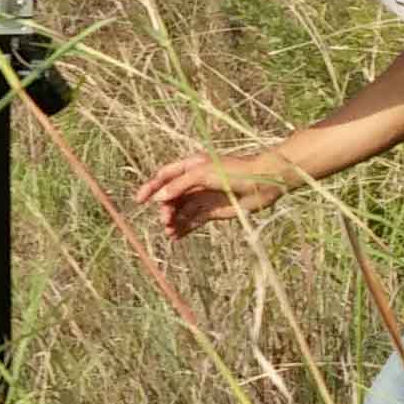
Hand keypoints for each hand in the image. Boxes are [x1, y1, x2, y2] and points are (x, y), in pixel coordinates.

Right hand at [137, 147, 300, 239]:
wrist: (264, 182)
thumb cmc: (234, 171)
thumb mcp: (202, 174)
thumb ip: (179, 186)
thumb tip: (159, 198)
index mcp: (191, 166)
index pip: (164, 176)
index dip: (151, 187)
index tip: (139, 201)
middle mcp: (195, 182)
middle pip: (171, 196)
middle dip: (165, 208)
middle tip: (165, 219)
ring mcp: (204, 197)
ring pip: (181, 210)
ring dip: (173, 220)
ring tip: (169, 231)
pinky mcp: (213, 212)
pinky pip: (193, 221)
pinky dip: (184, 228)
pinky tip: (176, 237)